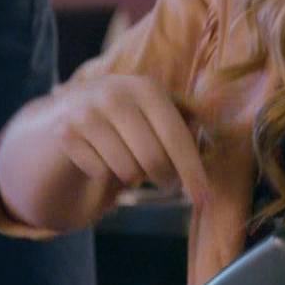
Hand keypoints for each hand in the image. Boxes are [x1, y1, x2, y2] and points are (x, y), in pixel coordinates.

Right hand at [47, 74, 211, 205]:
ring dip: (132, 176)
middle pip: (153, 159)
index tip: (204, 198)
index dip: (192, 171)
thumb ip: (184, 120)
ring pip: (127, 171)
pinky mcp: (66, 133)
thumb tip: (222, 124)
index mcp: (146, 87)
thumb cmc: (123, 118)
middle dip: (164, 177)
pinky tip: (100, 156)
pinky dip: (104, 173)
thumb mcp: (152, 110)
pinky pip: (100, 173)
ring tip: (128, 161)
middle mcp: (115, 94)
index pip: (176, 136)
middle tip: (165, 179)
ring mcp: (87, 112)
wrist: (62, 112)